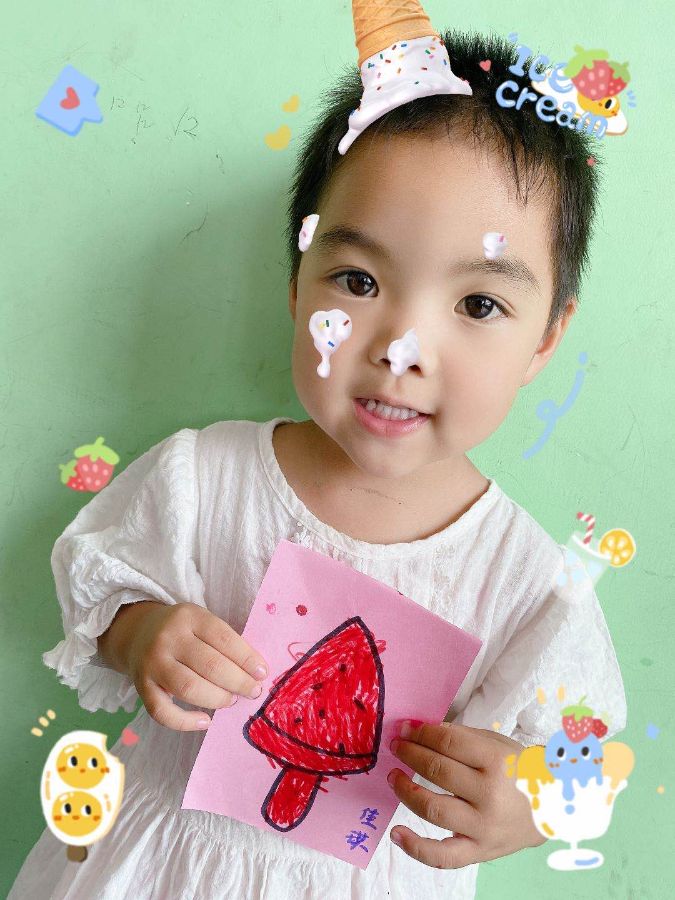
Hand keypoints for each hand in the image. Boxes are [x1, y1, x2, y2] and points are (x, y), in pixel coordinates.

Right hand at [100, 601, 268, 731]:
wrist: (138, 632)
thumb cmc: (183, 631)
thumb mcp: (201, 622)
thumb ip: (224, 642)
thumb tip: (255, 672)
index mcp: (189, 617)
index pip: (223, 638)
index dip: (246, 658)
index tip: (262, 673)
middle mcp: (169, 638)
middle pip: (209, 664)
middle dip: (238, 682)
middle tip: (252, 691)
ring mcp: (153, 663)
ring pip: (189, 688)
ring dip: (217, 699)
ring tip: (231, 700)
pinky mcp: (142, 687)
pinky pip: (162, 712)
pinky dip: (186, 722)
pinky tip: (205, 721)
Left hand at [387, 721, 545, 867]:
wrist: (554, 807)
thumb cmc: (520, 771)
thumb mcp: (497, 744)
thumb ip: (461, 737)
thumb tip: (420, 731)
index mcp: (496, 761)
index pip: (448, 742)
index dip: (421, 733)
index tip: (405, 729)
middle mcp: (489, 795)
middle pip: (437, 771)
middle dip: (410, 755)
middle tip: (397, 747)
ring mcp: (483, 827)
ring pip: (433, 809)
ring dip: (406, 791)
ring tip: (394, 777)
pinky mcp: (479, 851)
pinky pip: (443, 856)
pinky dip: (415, 847)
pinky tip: (396, 833)